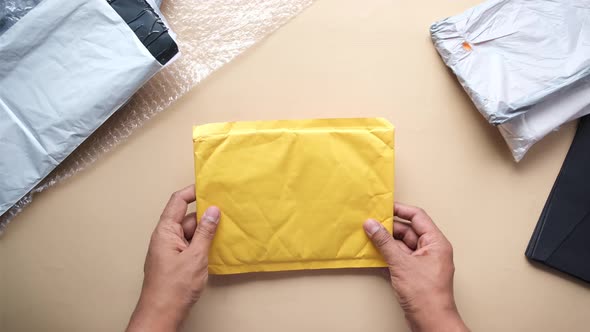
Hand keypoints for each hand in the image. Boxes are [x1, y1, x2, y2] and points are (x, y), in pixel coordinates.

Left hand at [126, 185, 220, 331]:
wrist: (162, 314)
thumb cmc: (174, 287)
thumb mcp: (195, 256)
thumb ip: (205, 232)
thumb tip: (213, 210)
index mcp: (165, 231)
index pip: (178, 201)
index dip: (192, 191)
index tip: (209, 186)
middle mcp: (165, 237)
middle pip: (187, 217)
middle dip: (205, 214)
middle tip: (226, 211)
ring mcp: (171, 250)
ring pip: (191, 233)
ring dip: (206, 231)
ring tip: (226, 229)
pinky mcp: (176, 261)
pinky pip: (191, 245)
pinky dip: (203, 244)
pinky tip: (217, 246)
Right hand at [363, 203, 467, 331]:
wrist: (431, 322)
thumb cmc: (426, 295)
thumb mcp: (401, 263)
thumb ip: (384, 242)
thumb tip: (372, 225)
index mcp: (436, 242)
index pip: (417, 217)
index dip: (400, 210)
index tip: (383, 207)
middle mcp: (431, 250)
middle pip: (408, 230)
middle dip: (389, 227)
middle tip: (370, 223)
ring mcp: (423, 263)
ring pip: (402, 245)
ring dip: (386, 242)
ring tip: (368, 236)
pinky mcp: (414, 274)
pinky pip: (399, 258)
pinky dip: (387, 255)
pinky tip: (373, 253)